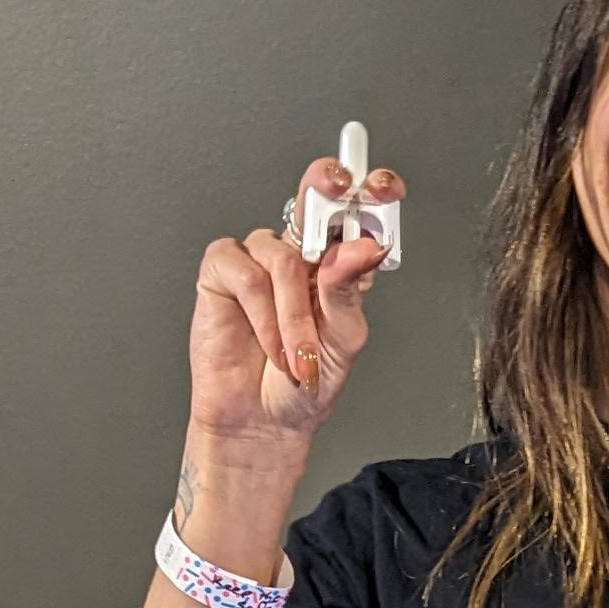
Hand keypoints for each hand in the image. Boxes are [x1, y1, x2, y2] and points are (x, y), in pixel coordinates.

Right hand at [185, 146, 405, 453]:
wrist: (262, 422)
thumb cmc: (304, 384)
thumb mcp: (343, 340)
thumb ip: (347, 291)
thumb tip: (362, 247)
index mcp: (336, 266)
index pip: (353, 217)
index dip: (368, 193)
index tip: (385, 185)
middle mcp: (298, 256)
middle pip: (312, 202)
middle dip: (326, 189)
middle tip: (337, 187)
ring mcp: (259, 260)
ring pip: (283, 257)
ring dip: (293, 314)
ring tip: (296, 355)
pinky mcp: (223, 271)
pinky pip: (245, 273)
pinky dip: (262, 315)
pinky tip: (267, 343)